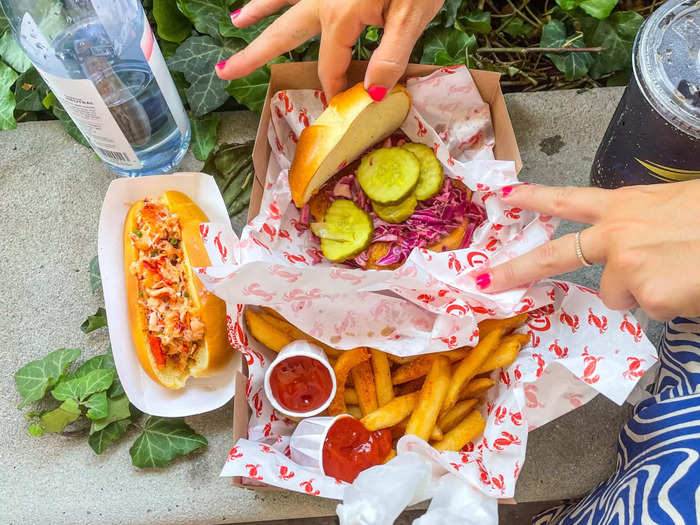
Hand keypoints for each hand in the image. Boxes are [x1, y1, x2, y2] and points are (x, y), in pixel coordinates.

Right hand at [215, 0, 443, 98]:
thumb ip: (390, 57)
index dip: (334, 89)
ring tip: (236, 21)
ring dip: (258, 11)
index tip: (339, 106)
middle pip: (283, 33)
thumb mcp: (413, 17)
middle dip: (254, 55)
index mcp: (340, 16)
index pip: (330, 66)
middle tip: (225, 71)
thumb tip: (370, 94)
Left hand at [474, 181, 699, 320]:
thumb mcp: (677, 207)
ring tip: (682, 272)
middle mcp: (617, 233)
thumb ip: (645, 224)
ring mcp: (627, 264)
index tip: (503, 197)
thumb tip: (636, 251)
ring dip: (644, 292)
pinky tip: (691, 286)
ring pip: (618, 295)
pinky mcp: (646, 294)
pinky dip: (671, 305)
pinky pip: (650, 311)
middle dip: (516, 270)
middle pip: (555, 255)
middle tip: (484, 283)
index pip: (569, 199)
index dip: (534, 199)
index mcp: (626, 206)